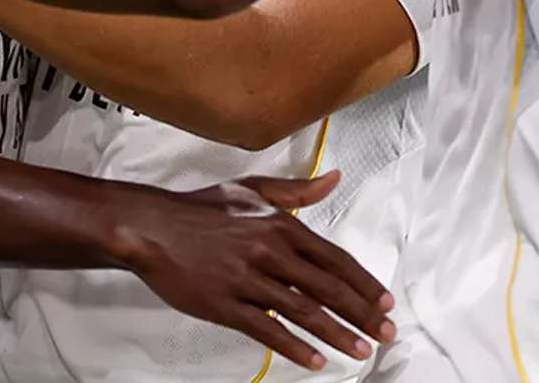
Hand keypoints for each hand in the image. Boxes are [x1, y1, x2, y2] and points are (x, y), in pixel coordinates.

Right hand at [110, 171, 396, 371]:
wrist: (152, 227)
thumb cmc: (202, 208)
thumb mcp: (253, 190)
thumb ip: (298, 190)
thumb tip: (334, 178)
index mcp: (281, 224)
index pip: (335, 259)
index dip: (364, 284)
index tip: (386, 303)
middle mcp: (270, 251)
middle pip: (328, 288)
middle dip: (362, 314)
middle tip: (386, 334)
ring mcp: (248, 279)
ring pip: (303, 311)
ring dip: (336, 334)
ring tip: (360, 351)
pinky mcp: (225, 304)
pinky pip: (267, 329)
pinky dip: (294, 347)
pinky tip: (314, 361)